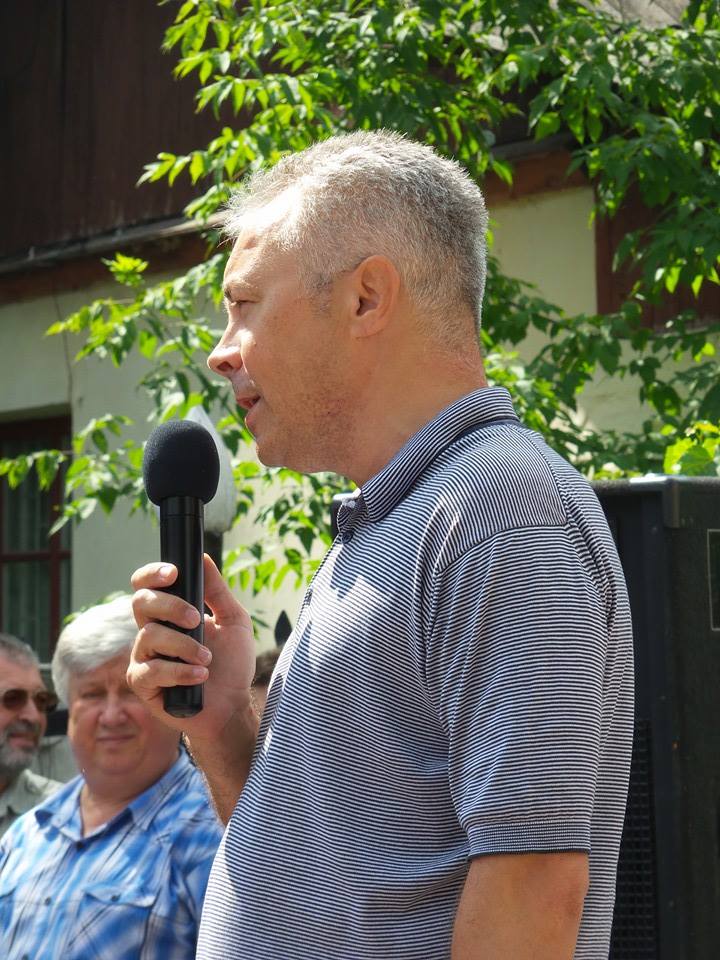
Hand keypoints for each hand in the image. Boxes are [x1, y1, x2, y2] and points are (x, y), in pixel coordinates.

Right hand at [128, 554, 255, 738]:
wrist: (233, 705)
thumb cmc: (232, 663)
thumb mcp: (234, 620)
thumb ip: (217, 591)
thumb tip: (203, 558)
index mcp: (169, 613)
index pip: (147, 585)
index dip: (153, 573)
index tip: (174, 573)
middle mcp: (151, 631)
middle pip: (141, 602)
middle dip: (170, 606)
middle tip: (197, 619)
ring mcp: (144, 657)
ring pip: (149, 636)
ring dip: (184, 646)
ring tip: (207, 659)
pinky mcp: (143, 683)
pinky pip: (152, 670)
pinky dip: (179, 671)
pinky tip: (199, 676)